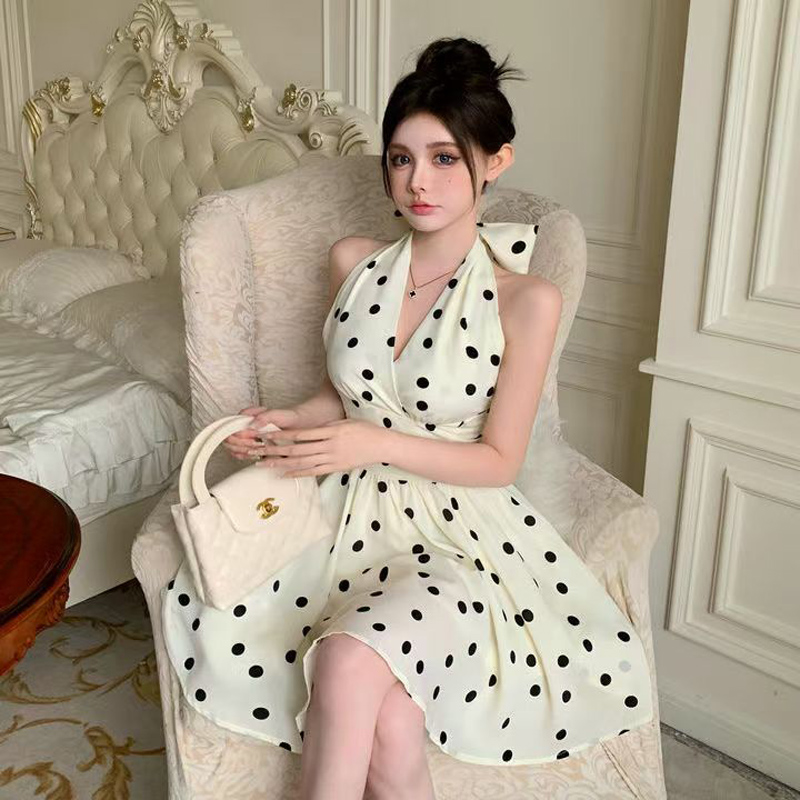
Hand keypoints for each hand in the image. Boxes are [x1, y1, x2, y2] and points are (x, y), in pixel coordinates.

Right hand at [222, 406, 300, 460]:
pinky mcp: (250, 446)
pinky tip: (251, 456)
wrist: (295, 424)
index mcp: (246, 415)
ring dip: (242, 451)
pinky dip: (243, 456)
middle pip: (229, 438)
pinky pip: (239, 453)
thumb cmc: (286, 417)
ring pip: (232, 447)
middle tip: (255, 444)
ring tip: (255, 449)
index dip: (239, 433)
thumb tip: (253, 423)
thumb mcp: (276, 413)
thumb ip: (264, 416)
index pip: (231, 426)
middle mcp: (243, 426)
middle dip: (240, 444)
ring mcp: (246, 436)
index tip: (252, 436)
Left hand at [252, 418, 386, 476]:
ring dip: (281, 464)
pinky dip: (297, 473)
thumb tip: (306, 432)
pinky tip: (284, 474)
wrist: (381, 446)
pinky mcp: (335, 468)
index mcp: (331, 431)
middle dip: (275, 451)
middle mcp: (329, 446)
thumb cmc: (363, 430)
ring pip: (302, 463)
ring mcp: (332, 459)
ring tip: (264, 464)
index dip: (283, 435)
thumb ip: (326, 426)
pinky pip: (313, 472)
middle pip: (297, 450)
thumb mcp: (343, 421)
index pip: (301, 434)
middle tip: (257, 452)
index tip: (267, 435)